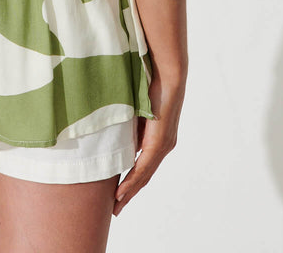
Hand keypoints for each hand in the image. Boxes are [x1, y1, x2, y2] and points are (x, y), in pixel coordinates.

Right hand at [112, 67, 185, 216]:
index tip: (118, 193)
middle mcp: (164, 146)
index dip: (131, 181)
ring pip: (144, 175)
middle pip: (144, 176)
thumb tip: (114, 131)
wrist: (167, 73)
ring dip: (129, 192)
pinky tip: (122, 192)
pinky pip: (144, 167)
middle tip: (115, 209)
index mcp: (158, 138)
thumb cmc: (151, 84)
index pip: (144, 166)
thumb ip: (129, 123)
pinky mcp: (160, 142)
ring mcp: (163, 145)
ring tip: (116, 206)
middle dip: (129, 194)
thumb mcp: (135, 108)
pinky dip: (132, 180)